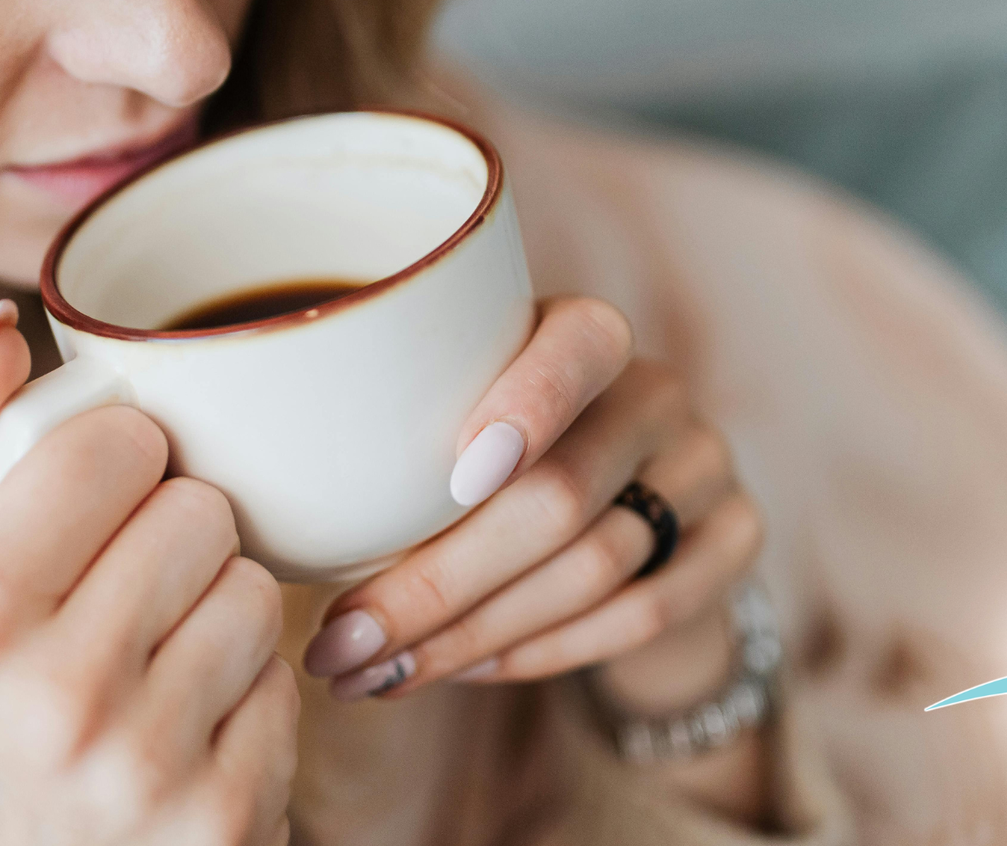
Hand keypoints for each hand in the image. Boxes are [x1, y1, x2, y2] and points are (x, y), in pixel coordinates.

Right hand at [0, 300, 298, 845]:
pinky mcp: (224, 815)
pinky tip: (192, 739)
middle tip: (129, 605)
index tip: (98, 513)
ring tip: (159, 673)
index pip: (113, 445)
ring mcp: (142, 761)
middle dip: (176, 543)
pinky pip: (289, 682)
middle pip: (200, 509)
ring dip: (221, 620)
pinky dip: (251, 704)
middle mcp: (47, 692)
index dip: (120, 467)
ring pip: (256, 589)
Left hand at [301, 295, 763, 706]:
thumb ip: (395, 426)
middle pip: (559, 495)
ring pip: (594, 567)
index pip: (578, 345)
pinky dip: (541, 654)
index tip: (453, 477)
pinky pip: (641, 614)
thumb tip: (269, 485)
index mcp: (585, 332)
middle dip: (437, 583)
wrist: (632, 508)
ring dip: (474, 635)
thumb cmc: (496, 455)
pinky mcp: (737, 539)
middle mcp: (656, 389)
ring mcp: (705, 465)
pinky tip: (466, 671)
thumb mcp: (454, 412)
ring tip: (376, 673)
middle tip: (340, 643)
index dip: (526, 404)